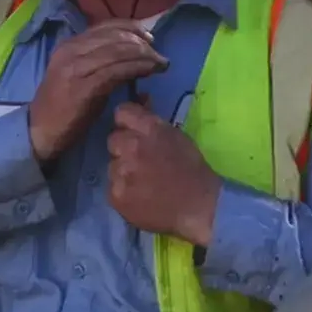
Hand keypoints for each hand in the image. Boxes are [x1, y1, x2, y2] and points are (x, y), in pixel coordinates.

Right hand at [27, 22, 166, 162]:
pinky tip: (150, 71)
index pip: (106, 26)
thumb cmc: (62, 107)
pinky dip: (137, 68)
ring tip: (161, 64)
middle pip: (116, 37)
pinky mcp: (84, 86)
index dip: (132, 28)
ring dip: (145, 56)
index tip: (150, 38)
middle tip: (160, 55)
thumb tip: (130, 54)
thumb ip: (98, 60)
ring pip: (119, 51)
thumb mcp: (77, 74)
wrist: (39, 131)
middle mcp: (71, 50)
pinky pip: (117, 71)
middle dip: (143, 44)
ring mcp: (76, 67)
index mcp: (70, 45)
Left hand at [106, 103, 221, 247]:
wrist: (200, 209)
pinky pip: (113, 187)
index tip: (132, 130)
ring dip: (123, 171)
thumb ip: (153, 124)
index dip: (127, 121)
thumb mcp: (177, 137)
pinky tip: (139, 197)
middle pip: (113, 139)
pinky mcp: (115, 195)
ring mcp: (121, 172)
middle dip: (123, 148)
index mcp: (149, 129)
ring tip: (142, 183)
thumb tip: (141, 102)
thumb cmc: (193, 171)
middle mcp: (131, 146)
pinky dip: (123, 191)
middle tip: (139, 161)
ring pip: (112, 165)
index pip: (122, 112)